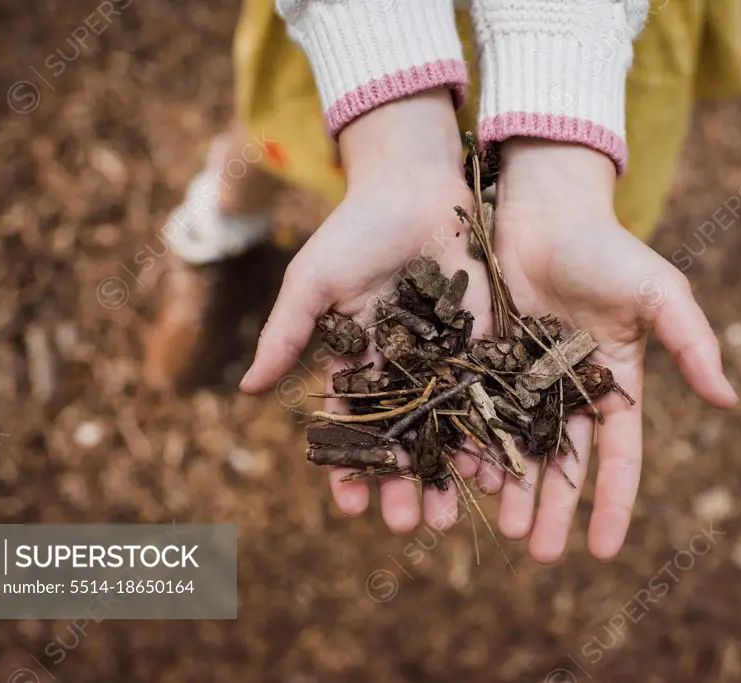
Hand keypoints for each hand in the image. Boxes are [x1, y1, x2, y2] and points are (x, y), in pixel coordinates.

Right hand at [239, 90, 491, 533]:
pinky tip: (492, 468)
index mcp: (357, 360)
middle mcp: (400, 368)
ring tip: (450, 515)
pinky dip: (488, 431)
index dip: (349, 467)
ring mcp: (443, 358)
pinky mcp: (482, 340)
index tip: (351, 508)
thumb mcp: (313, 284)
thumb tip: (247, 389)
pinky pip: (486, 393)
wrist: (415, 187)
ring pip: (445, 427)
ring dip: (446, 472)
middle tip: (406, 526)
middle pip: (401, 438)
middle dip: (402, 484)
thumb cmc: (354, 231)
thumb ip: (287, 336)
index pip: (351, 426)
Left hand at [475, 140, 738, 562]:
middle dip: (554, 511)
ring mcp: (525, 377)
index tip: (604, 552)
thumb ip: (691, 344)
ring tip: (504, 531)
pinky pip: (480, 413)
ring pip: (519, 446)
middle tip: (538, 556)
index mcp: (614, 382)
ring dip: (514, 490)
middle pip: (564, 463)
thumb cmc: (607, 248)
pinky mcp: (487, 360)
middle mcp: (570, 389)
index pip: (618, 457)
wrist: (544, 210)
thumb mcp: (659, 293)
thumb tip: (729, 401)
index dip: (613, 505)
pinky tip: (465, 478)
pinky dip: (476, 446)